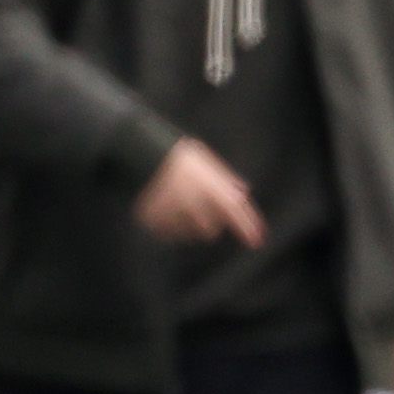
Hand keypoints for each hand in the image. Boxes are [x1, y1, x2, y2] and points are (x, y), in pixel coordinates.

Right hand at [133, 138, 264, 246]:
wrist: (137, 152)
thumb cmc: (174, 155)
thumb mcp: (204, 160)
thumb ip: (225, 178)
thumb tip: (244, 191)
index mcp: (209, 186)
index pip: (236, 212)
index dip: (248, 227)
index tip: (256, 241)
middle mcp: (193, 203)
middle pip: (212, 231)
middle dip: (211, 225)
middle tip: (200, 210)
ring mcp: (171, 214)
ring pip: (189, 234)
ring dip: (190, 226)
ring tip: (179, 205)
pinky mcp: (152, 221)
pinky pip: (168, 233)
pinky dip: (170, 225)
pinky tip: (165, 208)